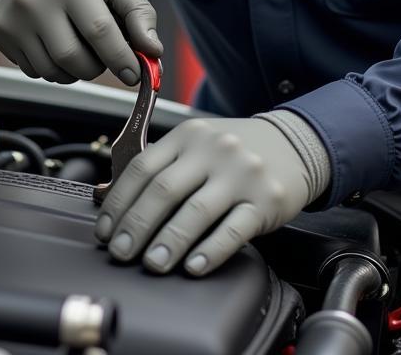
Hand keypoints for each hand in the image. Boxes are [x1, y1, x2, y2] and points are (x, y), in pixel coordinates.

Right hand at [0, 0, 160, 85]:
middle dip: (97, 67)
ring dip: (75, 71)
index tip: (134, 73)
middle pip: (73, 58)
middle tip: (104, 56)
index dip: (120, 58)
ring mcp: (13, 18)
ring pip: (53, 71)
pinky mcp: (1, 35)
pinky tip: (55, 43)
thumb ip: (139, 13)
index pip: (99, 31)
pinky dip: (54, 68)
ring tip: (80, 46)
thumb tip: (152, 51)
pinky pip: (34, 71)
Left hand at [93, 117, 311, 275]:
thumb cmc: (235, 149)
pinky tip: (194, 265)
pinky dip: (210, 251)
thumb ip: (159, 165)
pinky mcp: (266, 200)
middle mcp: (214, 150)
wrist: (294, 143)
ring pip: (196, 211)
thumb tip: (108, 197)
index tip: (106, 230)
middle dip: (137, 226)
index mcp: (189, 135)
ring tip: (153, 263)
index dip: (119, 202)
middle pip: (164, 190)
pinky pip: (234, 230)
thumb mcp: (196, 144)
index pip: (143, 167)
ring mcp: (241, 174)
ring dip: (169, 242)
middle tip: (122, 253)